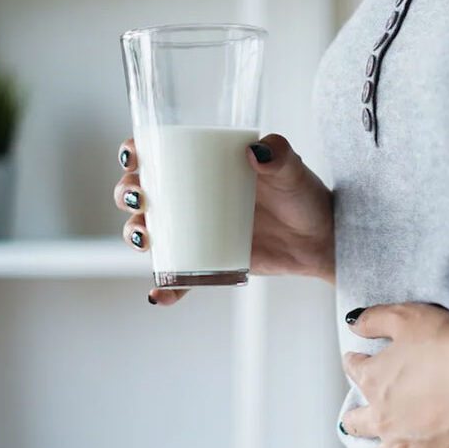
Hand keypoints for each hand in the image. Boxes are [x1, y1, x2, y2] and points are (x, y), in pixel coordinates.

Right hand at [112, 134, 334, 305]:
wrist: (322, 239)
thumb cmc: (304, 197)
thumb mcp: (293, 173)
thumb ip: (280, 156)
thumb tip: (256, 151)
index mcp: (204, 166)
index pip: (157, 154)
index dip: (133, 154)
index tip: (133, 159)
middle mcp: (191, 197)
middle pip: (141, 193)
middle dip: (127, 195)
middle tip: (139, 200)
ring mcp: (196, 231)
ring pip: (150, 232)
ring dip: (135, 235)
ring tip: (146, 241)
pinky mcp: (207, 263)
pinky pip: (178, 277)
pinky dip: (165, 289)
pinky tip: (157, 295)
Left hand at [331, 303, 448, 447]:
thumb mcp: (408, 316)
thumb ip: (375, 319)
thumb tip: (351, 324)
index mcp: (375, 377)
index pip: (356, 369)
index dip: (358, 363)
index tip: (359, 359)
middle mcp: (379, 415)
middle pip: (357, 420)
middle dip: (354, 420)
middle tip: (352, 422)